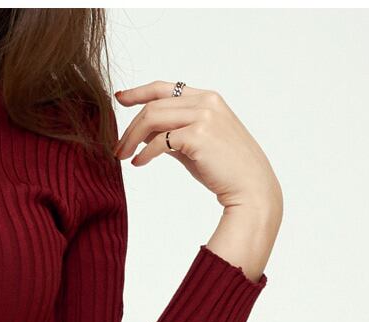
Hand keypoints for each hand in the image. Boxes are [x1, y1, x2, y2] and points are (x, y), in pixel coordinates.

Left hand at [113, 80, 281, 276]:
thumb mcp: (195, 144)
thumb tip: (143, 135)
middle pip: (153, 105)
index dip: (138, 92)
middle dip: (129, 127)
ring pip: (152, 118)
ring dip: (131, 138)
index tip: (119, 99)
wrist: (251, 187)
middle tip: (117, 148)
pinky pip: (160, 140)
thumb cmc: (224, 168)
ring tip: (123, 156)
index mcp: (207, 98)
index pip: (164, 88)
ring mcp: (204, 116)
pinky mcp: (199, 135)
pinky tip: (139, 164)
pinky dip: (144, 153)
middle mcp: (206, 101)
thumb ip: (172, 134)